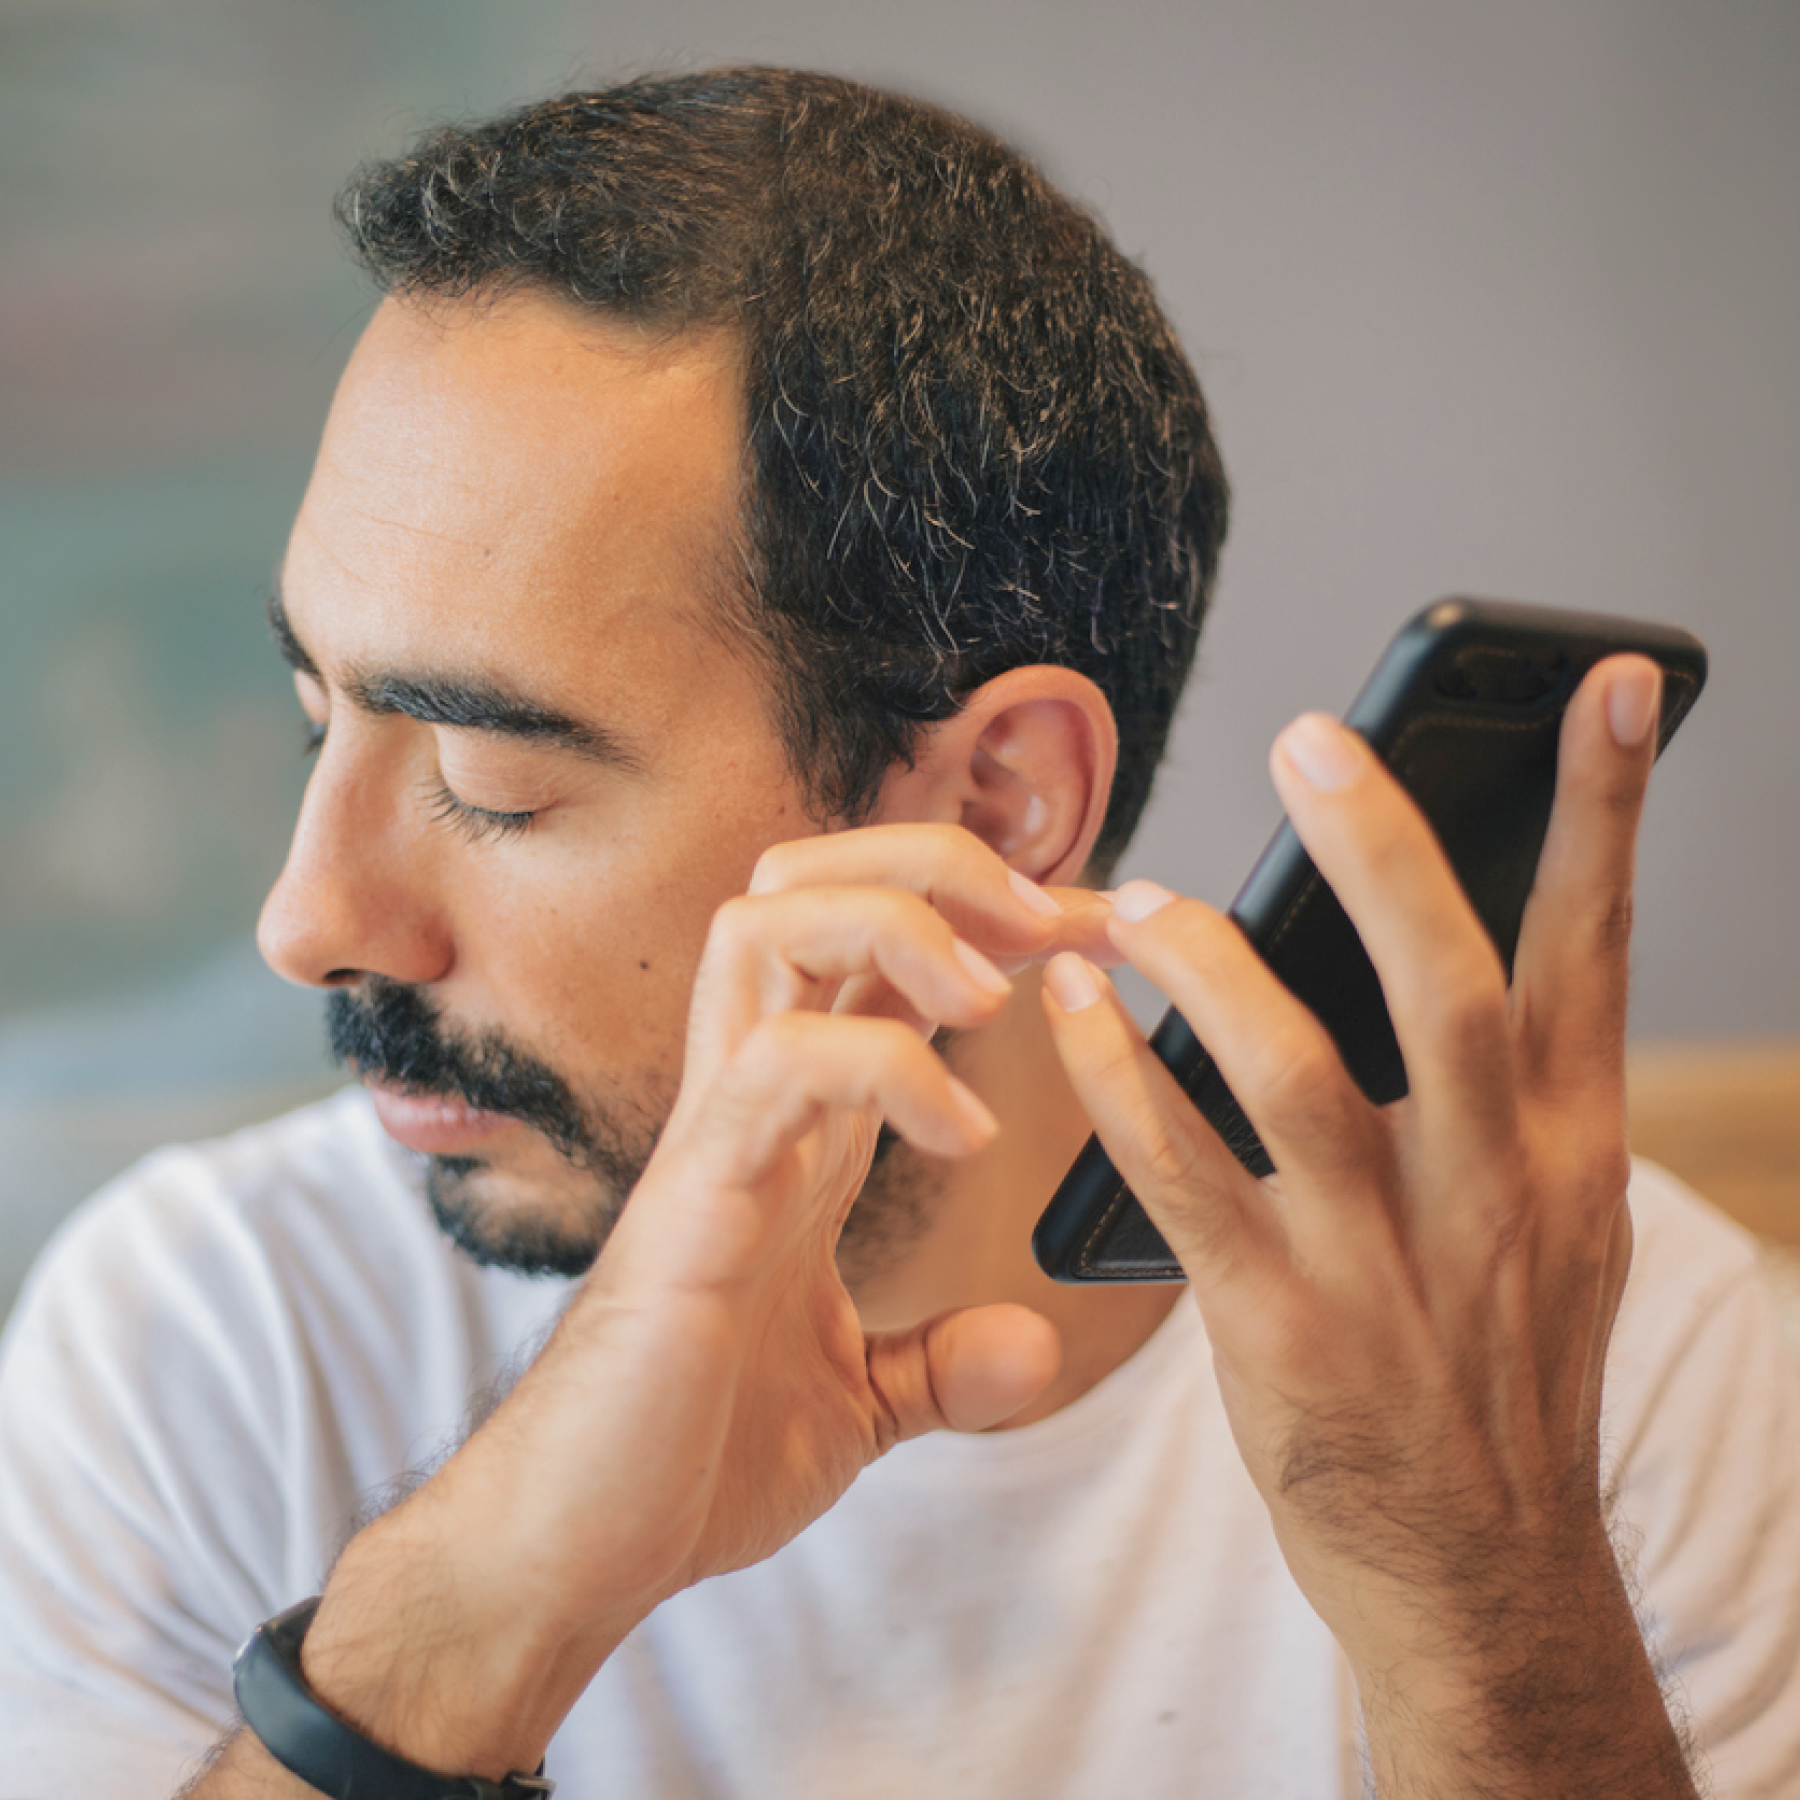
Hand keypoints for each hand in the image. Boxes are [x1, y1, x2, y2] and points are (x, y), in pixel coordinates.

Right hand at [296, 825, 1093, 1780]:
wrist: (578, 1553)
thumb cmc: (687, 1459)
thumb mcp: (857, 1404)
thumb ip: (940, 1361)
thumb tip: (1032, 1345)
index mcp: (799, 1126)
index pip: (877, 952)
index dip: (989, 917)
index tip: (1096, 934)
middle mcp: (753, 1100)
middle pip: (806, 880)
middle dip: (936, 863)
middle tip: (1049, 922)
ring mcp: (716, 1134)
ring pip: (769, 924)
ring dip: (902, 924)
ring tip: (993, 999)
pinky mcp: (696, 1197)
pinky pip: (782, 1063)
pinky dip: (889, 1067)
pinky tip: (961, 1133)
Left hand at [1041, 658, 1697, 1795]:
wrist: (1480, 1572)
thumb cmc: (1500, 1372)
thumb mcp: (1555, 1227)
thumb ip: (1512, 1095)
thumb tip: (1450, 949)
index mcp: (1567, 1151)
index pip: (1593, 952)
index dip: (1604, 812)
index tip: (1606, 685)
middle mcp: (1489, 1193)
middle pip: (1443, 984)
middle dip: (1382, 850)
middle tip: (1309, 740)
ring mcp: (1385, 1264)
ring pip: (1298, 1069)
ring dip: (1212, 964)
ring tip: (1138, 898)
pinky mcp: (1282, 1329)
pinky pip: (1182, 1177)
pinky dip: (1122, 1080)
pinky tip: (1078, 1010)